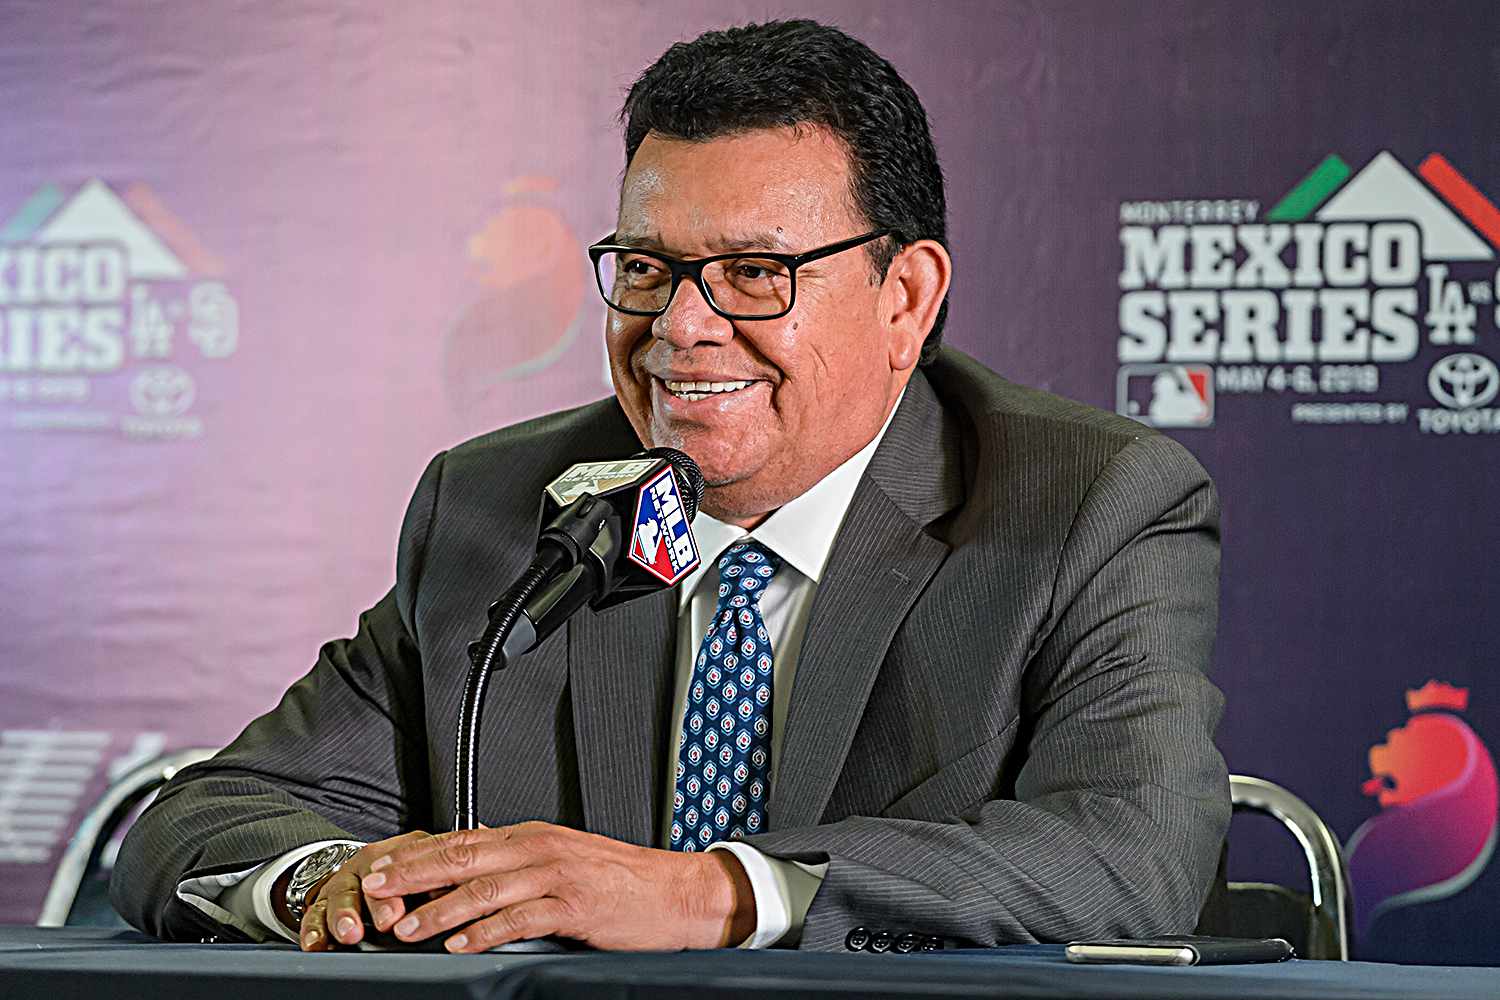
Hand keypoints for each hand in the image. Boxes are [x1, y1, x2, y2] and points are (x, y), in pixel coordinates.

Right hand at [289, 831, 436, 950]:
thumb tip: (458, 903)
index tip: (400, 911)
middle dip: (376, 904)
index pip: (403, 866)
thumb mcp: (431, 871)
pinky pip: (315, 914)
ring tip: (348, 934)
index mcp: (402, 852)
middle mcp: (371, 865)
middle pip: (371, 882)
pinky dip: (314, 930)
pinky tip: (316, 943)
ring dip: (343, 916)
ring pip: (341, 895)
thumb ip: (443, 884)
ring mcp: (346, 882)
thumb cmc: (414, 874)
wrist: (377, 869)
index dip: (402, 888)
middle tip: (385, 922)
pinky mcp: (326, 901)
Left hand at [358, 821, 754, 951]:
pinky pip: (519, 918)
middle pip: (463, 856)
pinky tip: (460, 944)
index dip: (417, 854)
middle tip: (375, 889)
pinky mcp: (573, 906)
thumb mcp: (566, 857)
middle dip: (413, 873)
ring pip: (485, 887)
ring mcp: (557, 876)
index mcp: (535, 836)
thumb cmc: (622, 880)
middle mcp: (540, 849)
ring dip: (439, 908)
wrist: (675, 892)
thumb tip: (480, 853)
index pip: (463, 839)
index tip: (381, 866)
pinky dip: (485, 932)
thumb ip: (522, 857)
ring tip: (407, 926)